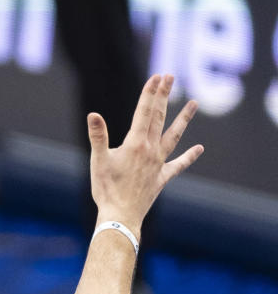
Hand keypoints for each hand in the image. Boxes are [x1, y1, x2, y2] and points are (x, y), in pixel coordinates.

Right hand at [88, 74, 202, 236]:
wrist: (121, 217)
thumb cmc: (106, 190)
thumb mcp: (98, 162)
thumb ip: (98, 137)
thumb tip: (93, 115)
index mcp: (135, 144)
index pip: (144, 112)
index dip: (150, 93)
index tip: (157, 76)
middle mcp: (151, 150)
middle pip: (159, 117)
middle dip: (164, 96)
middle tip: (170, 77)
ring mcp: (159, 164)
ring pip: (174, 136)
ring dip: (184, 119)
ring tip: (193, 103)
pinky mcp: (161, 178)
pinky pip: (178, 165)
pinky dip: (189, 157)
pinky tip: (199, 149)